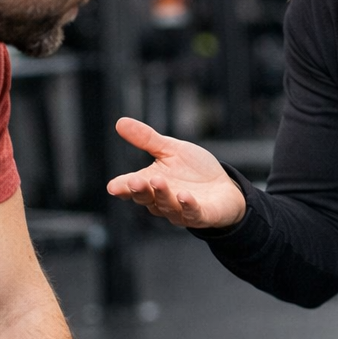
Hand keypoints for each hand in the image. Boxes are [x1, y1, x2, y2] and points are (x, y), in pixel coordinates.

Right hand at [106, 117, 246, 228]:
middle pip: (147, 198)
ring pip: (167, 206)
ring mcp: (181, 210)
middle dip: (140, 191)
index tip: (113, 187)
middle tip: (134, 181)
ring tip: (158, 181)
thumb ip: (147, 139)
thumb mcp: (171, 150)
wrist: (224, 187)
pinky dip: (187, 206)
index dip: (122, 188)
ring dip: (162, 194)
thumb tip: (120, 122)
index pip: (132, 188)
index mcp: (151, 184)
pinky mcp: (201, 215)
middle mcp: (162, 200)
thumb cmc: (194, 170)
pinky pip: (192, 213)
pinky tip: (184, 196)